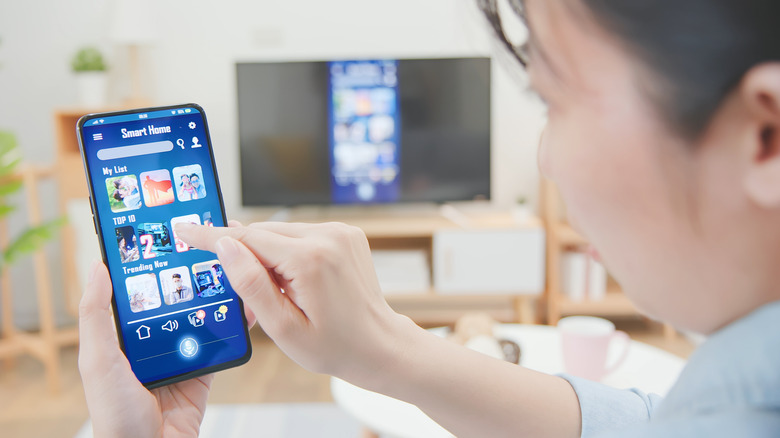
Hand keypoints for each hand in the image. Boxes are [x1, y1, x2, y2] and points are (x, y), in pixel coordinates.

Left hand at [78, 259, 255, 437]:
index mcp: (122, 335)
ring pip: (199, 317)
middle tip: (205, 248)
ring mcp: (179, 354)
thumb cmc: (115, 413)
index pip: (135, 291)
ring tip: (228, 272)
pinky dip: (231, 327)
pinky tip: (241, 310)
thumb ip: (96, 315)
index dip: (147, 265)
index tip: (162, 237)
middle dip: (188, 277)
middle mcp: (151, 341)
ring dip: (213, 299)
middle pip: (173, 300)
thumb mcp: (98, 359)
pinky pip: (219, 343)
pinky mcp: (202, 369)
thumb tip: (98, 268)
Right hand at [175, 221, 413, 385]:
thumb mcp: (283, 328)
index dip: (211, 236)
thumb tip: (224, 245)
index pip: (248, 238)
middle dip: (245, 254)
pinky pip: (301, 234)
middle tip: (243, 289)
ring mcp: (340, 232)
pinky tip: (297, 281)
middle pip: (264, 232)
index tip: (184, 229)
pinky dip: (289, 251)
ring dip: (269, 254)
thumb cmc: (333, 346)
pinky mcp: (346, 233)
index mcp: (310, 259)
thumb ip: (251, 285)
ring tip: (281, 293)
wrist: (379, 345)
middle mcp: (328, 236)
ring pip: (282, 232)